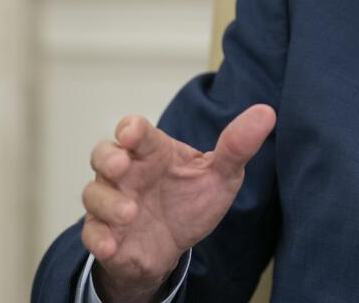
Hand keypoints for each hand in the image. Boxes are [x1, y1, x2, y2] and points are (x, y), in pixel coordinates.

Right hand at [81, 104, 275, 302]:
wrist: (174, 247)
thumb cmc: (192, 201)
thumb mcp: (221, 175)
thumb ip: (238, 147)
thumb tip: (266, 112)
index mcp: (154, 152)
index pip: (136, 131)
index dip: (131, 129)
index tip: (132, 133)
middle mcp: (128, 172)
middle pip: (102, 154)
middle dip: (107, 157)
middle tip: (121, 166)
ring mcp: (112, 202)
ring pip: (93, 193)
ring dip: (108, 202)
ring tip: (131, 213)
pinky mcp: (104, 233)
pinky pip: (91, 233)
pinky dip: (99, 238)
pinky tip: (113, 244)